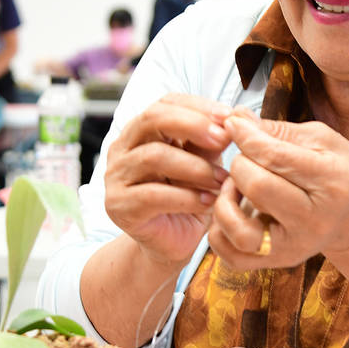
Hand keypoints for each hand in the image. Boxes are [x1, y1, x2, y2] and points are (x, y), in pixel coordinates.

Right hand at [103, 94, 231, 266]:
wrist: (171, 244)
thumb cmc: (188, 200)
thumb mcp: (203, 164)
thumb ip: (210, 142)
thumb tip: (232, 119)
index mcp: (142, 132)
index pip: (165, 103)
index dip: (198, 106)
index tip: (230, 116)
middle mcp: (122, 148)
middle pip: (152, 119)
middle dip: (192, 125)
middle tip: (224, 139)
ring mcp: (116, 176)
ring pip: (153, 157)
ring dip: (195, 167)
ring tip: (222, 180)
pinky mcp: (118, 206)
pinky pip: (152, 195)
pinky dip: (186, 197)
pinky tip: (208, 202)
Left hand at [207, 109, 348, 269]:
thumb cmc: (339, 172)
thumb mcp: (321, 141)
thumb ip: (277, 130)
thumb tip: (233, 117)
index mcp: (332, 182)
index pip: (275, 156)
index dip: (246, 136)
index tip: (233, 123)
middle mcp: (314, 221)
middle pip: (256, 186)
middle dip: (240, 164)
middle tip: (245, 159)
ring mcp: (295, 247)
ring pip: (239, 231)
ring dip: (225, 202)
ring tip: (235, 188)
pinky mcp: (278, 263)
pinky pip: (231, 256)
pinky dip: (219, 232)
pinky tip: (232, 210)